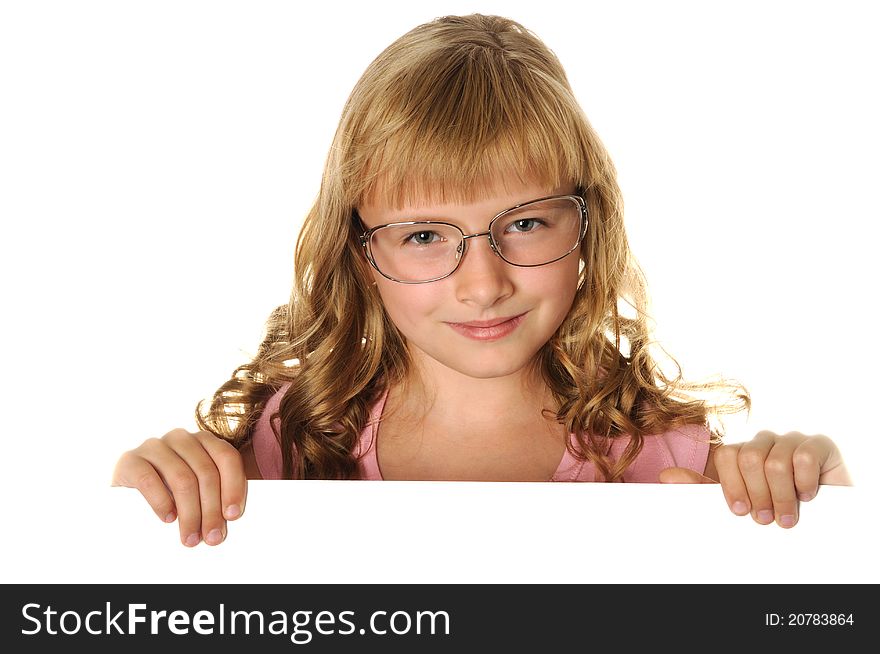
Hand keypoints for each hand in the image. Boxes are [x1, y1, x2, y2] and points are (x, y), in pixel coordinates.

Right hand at [111, 429, 246, 546]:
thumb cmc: (172, 492)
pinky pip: (149, 480)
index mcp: (204, 440)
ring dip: (190, 513)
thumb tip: (231, 518)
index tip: (233, 516)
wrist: (125, 493)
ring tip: (191, 538)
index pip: (227, 457)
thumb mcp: (198, 488)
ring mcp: (154, 446)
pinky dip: (162, 502)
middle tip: (213, 538)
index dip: (234, 486)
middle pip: (205, 472)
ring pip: (182, 479)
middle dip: (212, 509)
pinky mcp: (130, 460)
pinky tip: (168, 519)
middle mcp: (181, 438)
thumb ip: (217, 494)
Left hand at [659, 430, 851, 527]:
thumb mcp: (739, 502)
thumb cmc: (775, 509)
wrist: (824, 520)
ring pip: (776, 461)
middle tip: (766, 520)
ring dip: (781, 497)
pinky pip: (804, 457)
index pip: (727, 454)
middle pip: (749, 457)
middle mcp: (765, 442)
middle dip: (758, 495)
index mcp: (743, 453)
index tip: (741, 512)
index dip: (731, 485)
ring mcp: (792, 441)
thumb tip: (666, 476)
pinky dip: (804, 483)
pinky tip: (807, 496)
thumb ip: (703, 489)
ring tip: (787, 517)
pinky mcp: (820, 445)